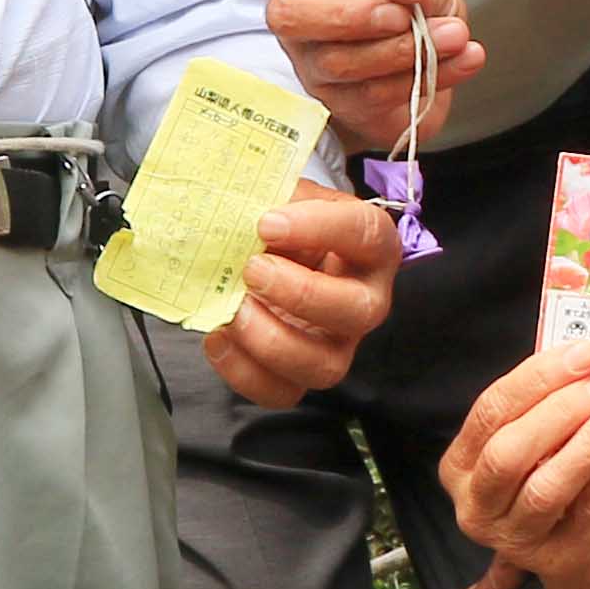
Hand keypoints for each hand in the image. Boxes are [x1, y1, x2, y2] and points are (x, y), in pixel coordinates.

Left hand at [203, 184, 400, 407]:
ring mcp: (338, 343)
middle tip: (252, 270)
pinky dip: (244, 371)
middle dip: (301, 294)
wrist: (268, 251)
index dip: (319, 228)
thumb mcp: (284, 196)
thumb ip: (270, 198)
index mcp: (371, 245)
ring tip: (233, 310)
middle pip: (358, 312)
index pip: (365, 234)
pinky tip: (218, 337)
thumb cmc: (284, 221)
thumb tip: (234, 212)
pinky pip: (282, 392)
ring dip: (272, 341)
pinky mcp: (301, 372)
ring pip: (324, 366)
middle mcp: (366, 299)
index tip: (266, 222)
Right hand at [268, 0, 481, 154]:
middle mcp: (301, 19)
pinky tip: (460, 61)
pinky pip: (375, 95)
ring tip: (452, 37)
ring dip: (404, 50)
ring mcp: (313, 66)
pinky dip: (426, 77)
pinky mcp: (340, 104)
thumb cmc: (403, 10)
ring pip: (341, 62)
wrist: (412, 62)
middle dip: (361, 16)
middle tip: (407, 17)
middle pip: (300, 17)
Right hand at [441, 346, 589, 588]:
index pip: (490, 412)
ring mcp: (516, 540)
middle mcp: (477, 507)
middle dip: (560, 410)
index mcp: (462, 467)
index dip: (537, 378)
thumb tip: (585, 351)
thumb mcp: (544, 442)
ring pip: (548, 485)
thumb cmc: (566, 483)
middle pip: (508, 452)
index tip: (586, 351)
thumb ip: (549, 402)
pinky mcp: (562, 559)